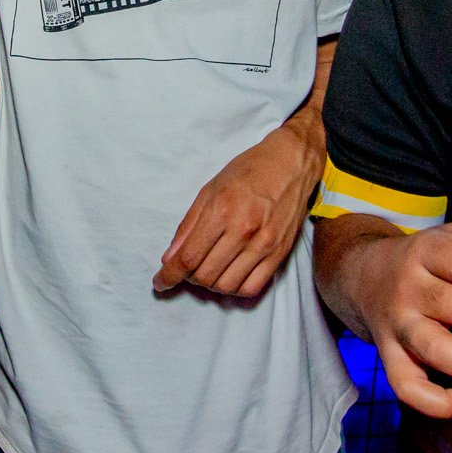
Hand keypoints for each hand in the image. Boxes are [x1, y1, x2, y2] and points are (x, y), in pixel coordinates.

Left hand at [154, 124, 319, 297]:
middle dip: (188, 278)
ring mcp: (264, 244)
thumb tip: (170, 257)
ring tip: (208, 270)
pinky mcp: (279, 253)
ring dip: (210, 285)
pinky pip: (252, 287)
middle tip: (187, 269)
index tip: (160, 282)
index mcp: (221, 210)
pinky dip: (234, 289)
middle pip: (205, 275)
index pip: (188, 257)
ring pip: (227, 286)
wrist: (291, 163)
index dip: (169, 275)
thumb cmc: (248, 171)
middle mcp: (243, 230)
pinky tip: (228, 276)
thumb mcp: (210, 190)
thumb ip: (188, 226)